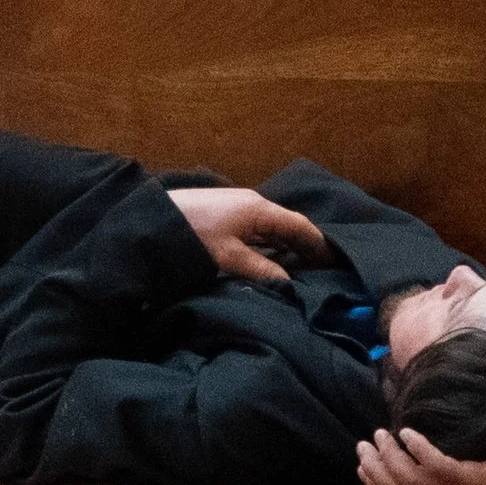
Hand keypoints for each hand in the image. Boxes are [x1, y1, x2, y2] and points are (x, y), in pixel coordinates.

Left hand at [165, 187, 328, 282]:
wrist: (151, 218)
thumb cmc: (191, 234)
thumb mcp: (227, 257)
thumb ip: (260, 269)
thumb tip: (287, 281)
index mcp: (259, 208)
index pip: (299, 225)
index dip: (318, 244)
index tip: (334, 261)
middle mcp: (253, 203)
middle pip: (287, 225)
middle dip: (304, 247)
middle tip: (320, 270)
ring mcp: (238, 207)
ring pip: (272, 228)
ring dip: (285, 247)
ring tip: (299, 270)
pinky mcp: (225, 214)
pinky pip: (256, 230)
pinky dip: (268, 244)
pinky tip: (269, 260)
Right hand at [356, 428, 485, 484]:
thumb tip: (405, 466)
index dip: (372, 483)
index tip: (360, 465)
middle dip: (374, 466)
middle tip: (364, 443)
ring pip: (408, 478)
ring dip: (389, 454)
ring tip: (383, 434)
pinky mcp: (467, 481)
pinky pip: (433, 465)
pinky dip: (416, 448)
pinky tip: (408, 433)